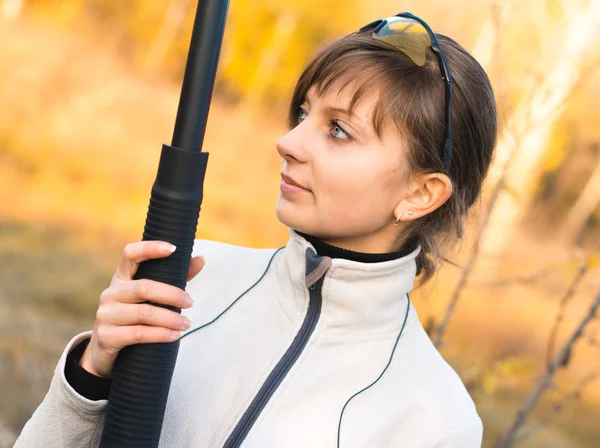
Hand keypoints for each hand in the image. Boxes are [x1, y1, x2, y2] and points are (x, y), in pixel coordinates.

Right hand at [79, 241, 204, 377]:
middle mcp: (111, 293)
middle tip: (191, 302)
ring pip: (143, 313)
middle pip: (143, 287)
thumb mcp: (150, 297)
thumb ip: (174, 278)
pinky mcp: (106, 337)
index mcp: (122, 278)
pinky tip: (175, 336)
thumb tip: (201, 259)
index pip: (130, 254)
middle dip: (172, 295)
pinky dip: (160, 334)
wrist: (106, 349)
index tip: (173, 249)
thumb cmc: (134, 317)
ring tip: (187, 323)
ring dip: (170, 318)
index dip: (150, 248)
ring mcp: (106, 315)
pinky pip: (138, 334)